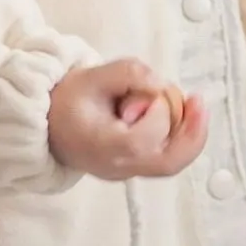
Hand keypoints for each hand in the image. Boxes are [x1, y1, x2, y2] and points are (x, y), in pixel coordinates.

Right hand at [48, 59, 208, 178]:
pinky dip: (178, 138)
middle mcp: (117, 166)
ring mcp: (126, 172)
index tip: (151, 93)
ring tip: (193, 105)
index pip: (142, 139)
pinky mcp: (133, 168)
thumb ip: (129, 74)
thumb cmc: (67, 101)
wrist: (47, 125)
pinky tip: (179, 114)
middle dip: (192, 133)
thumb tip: (160, 85)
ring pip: (170, 163)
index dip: (157, 113)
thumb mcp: (92, 76)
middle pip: (168, 164)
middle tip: (199, 102)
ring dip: (188, 134)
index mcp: (102, 146)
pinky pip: (164, 158)